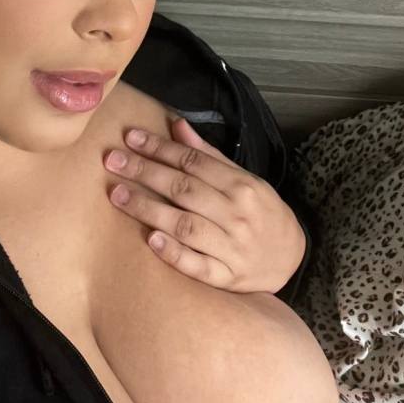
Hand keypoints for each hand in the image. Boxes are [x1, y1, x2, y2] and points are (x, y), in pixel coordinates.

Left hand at [103, 116, 306, 293]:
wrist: (291, 257)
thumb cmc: (261, 212)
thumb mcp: (243, 178)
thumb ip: (208, 155)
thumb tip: (177, 125)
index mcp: (241, 185)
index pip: (194, 162)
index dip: (160, 148)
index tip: (131, 138)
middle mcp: (236, 214)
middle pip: (184, 190)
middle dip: (146, 173)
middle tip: (112, 162)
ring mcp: (232, 247)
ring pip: (185, 225)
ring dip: (149, 209)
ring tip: (119, 195)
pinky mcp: (227, 277)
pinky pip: (198, 265)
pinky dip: (175, 253)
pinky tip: (151, 240)